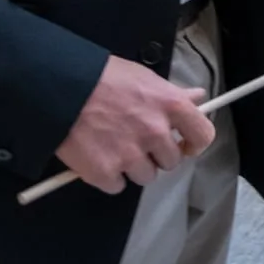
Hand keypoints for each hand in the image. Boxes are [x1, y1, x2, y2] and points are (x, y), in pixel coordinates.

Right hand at [55, 54, 214, 194]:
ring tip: (113, 146)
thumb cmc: (103, 77)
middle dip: (156, 154)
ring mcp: (130, 155)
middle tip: (137, 140)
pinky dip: (108, 177)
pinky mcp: (105, 173)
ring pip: (145, 176)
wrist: (61, 88)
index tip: (185, 145)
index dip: (194, 143)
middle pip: (171, 161)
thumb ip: (172, 94)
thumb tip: (197, 98)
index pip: (202, 136)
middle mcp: (155, 133)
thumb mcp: (144, 77)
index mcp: (170, 106)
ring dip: (133, 167)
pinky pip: (117, 186)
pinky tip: (97, 156)